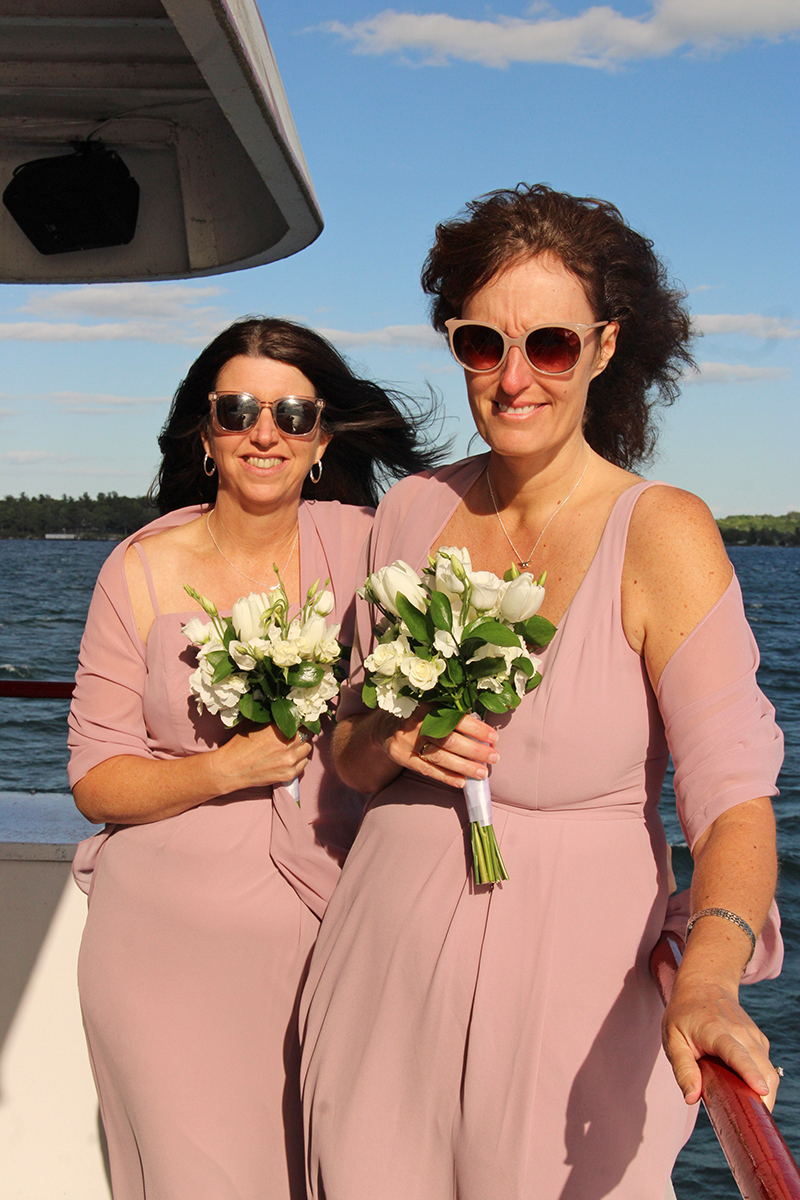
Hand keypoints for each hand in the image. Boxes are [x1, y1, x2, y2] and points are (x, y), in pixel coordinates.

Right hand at [213, 722, 312, 792]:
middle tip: (295, 735)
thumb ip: (276, 723)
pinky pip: (303, 764)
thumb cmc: (240, 746)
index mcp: (280, 729)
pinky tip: (288, 759)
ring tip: (291, 748)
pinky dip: (299, 761)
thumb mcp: (257, 727)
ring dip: (301, 747)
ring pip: (307, 750)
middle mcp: (288, 745)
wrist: (231, 769)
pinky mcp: (289, 774)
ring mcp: (290, 761)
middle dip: (302, 734)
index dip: (301, 722)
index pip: (302, 721)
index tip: (299, 723)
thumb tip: (289, 717)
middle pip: (307, 735)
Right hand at [380, 709, 498, 787]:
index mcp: (427, 707)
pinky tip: (462, 782)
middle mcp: (416, 724)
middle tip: (494, 757)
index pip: (455, 719)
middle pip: (449, 740)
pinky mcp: (402, 757)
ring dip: (464, 766)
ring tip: (482, 773)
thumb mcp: (431, 706)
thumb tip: (482, 728)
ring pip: (440, 757)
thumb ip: (451, 713)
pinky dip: (445, 776)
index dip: (476, 729)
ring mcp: (408, 742)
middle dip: (475, 750)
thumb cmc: (417, 715)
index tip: (493, 737)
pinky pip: (427, 769)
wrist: (385, 725)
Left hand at [662, 977, 780, 1109]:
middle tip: (751, 1125)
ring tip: (749, 1115)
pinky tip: (747, 1095)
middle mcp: (741, 1032)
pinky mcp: (760, 1043)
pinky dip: (762, 1085)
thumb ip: (683, 1069)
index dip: (749, 1073)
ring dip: (765, 1096)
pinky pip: (767, 1069)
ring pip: (769, 1072)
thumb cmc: (684, 1015)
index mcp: (716, 1031)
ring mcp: (754, 1037)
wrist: (704, 985)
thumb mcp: (673, 1038)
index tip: (760, 1091)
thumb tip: (692, 1098)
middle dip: (763, 1098)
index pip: (737, 1053)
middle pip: (762, 1069)